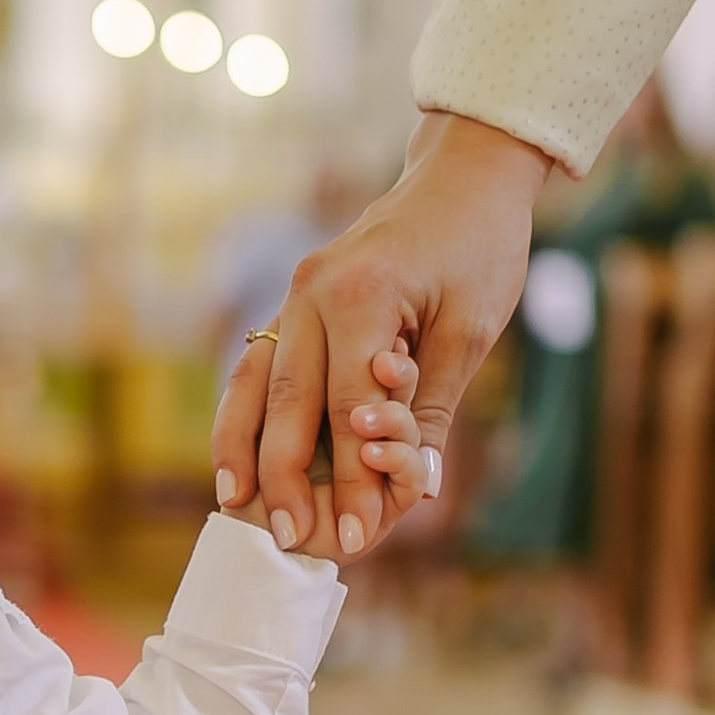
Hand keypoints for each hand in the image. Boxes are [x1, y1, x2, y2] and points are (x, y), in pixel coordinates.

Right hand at [211, 112, 552, 557]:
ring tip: (239, 508)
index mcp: (363, 293)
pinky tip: (237, 462)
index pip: (350, 406)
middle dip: (288, 479)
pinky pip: (256, 370)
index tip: (361, 534)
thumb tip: (414, 486)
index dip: (354, 476)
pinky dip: (242, 419)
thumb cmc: (478, 248)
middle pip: (289, 402)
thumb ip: (431, 408)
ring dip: (244, 452)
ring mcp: (293, 296)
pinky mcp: (290, 306)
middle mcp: (312, 293)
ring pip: (253, 387)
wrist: (460, 177)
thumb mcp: (470, 331)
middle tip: (294, 538)